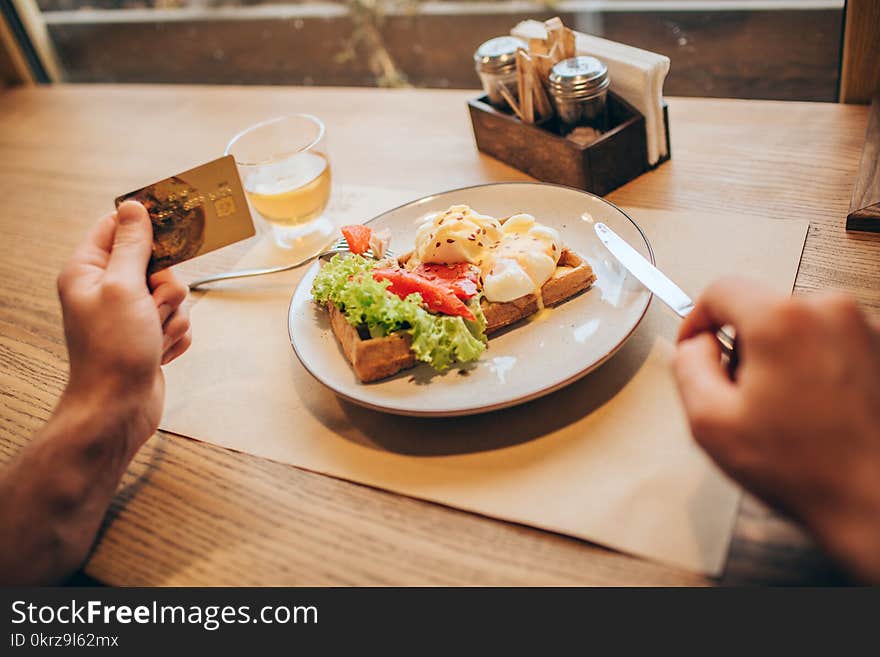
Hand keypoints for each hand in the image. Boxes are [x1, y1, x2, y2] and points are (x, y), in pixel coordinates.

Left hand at [57, 200, 190, 457]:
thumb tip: (134, 207)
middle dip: (166, 286)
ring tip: (152, 335)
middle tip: (152, 304)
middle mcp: (107, 290)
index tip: (172, 229)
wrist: (118, 408)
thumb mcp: (123, 287)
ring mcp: (128, 314)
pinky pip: (177, 321)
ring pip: (173, 294)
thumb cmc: (112, 352)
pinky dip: (174, 335)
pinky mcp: (147, 335)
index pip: (118, 228)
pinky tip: (158, 350)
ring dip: (172, 314)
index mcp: (89, 271)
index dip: (146, 227)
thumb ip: (131, 245)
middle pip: (156, 263)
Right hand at [673, 278, 879, 581]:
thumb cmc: (806, 469)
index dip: (698, 319)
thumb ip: (688, 367)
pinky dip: (815, 368)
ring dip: (781, 359)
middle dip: (745, 347)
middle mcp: (830, 311)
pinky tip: (816, 411)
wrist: (876, 501)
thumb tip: (696, 346)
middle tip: (743, 397)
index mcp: (782, 320)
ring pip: (797, 326)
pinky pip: (830, 343)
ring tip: (786, 411)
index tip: (697, 345)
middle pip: (762, 308)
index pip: (722, 289)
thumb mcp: (710, 422)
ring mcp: (865, 329)